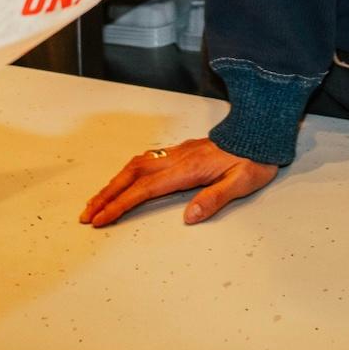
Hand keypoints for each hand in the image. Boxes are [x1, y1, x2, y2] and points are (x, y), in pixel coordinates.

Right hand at [79, 138, 277, 227]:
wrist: (261, 131)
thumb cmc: (255, 158)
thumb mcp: (243, 182)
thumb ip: (215, 198)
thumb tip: (188, 216)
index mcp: (189, 168)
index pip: (145, 189)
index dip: (120, 204)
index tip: (101, 218)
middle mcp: (177, 158)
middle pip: (132, 175)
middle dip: (106, 195)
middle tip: (86, 214)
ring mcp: (177, 152)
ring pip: (135, 165)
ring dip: (113, 183)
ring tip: (96, 200)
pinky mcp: (180, 151)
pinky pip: (145, 160)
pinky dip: (127, 172)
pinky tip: (122, 180)